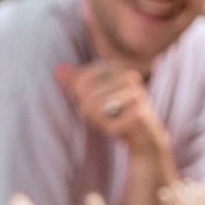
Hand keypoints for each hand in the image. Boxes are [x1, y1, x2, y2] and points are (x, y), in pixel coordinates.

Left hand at [56, 60, 170, 161]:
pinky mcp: (140, 113)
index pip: (81, 80)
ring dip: (100, 122)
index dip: (81, 97)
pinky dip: (111, 131)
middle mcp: (129, 76)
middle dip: (90, 112)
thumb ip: (77, 83)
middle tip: (106, 117)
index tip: (96, 103)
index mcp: (116, 67)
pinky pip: (109, 126)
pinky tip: (124, 130)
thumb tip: (58, 69)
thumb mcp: (94, 97)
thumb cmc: (117, 114)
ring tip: (114, 122)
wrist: (146, 136)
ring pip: (96, 109)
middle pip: (87, 95)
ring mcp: (137, 93)